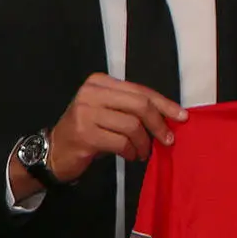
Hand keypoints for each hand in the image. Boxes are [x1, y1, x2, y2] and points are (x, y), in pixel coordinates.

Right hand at [42, 75, 184, 182]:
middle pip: (139, 105)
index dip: (164, 104)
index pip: (140, 90)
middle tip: (167, 140)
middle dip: (158, 124)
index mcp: (99, 82)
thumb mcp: (108, 112)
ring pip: (132, 126)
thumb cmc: (87, 131)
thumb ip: (131, 108)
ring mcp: (85, 113)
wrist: (55, 151)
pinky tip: (131, 155)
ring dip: (143, 143)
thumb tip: (169, 116)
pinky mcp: (85, 134)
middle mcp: (91, 93)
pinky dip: (131, 151)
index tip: (181, 117)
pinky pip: (121, 142)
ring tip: (142, 152)